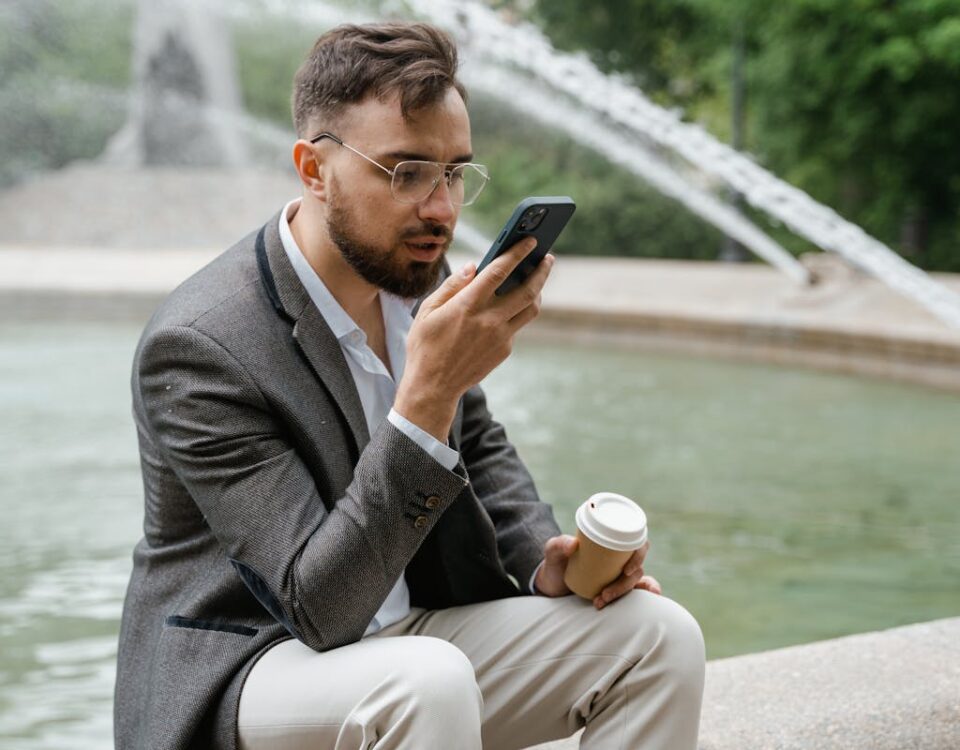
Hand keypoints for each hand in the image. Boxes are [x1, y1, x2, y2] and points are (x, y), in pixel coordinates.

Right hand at [394, 239, 553, 439]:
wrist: (433, 387)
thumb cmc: (425, 346)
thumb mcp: (427, 311)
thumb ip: (452, 286)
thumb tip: (473, 267)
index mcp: (467, 305)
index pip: (499, 271)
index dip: (517, 253)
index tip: (530, 240)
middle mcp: (489, 320)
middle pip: (527, 290)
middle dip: (541, 270)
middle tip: (547, 257)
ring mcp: (500, 337)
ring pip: (530, 308)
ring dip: (538, 290)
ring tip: (537, 277)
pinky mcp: (504, 350)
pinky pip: (516, 325)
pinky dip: (516, 311)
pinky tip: (510, 305)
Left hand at [534, 536, 661, 608]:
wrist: (551, 585)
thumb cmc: (556, 564)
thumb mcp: (553, 552)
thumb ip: (557, 545)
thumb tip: (574, 544)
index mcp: (611, 543)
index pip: (637, 542)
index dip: (639, 555)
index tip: (626, 570)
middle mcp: (620, 557)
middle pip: (637, 567)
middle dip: (624, 584)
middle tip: (604, 594)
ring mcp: (621, 574)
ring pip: (636, 582)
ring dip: (622, 594)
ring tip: (599, 602)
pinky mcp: (619, 589)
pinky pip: (640, 591)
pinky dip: (650, 592)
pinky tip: (653, 599)